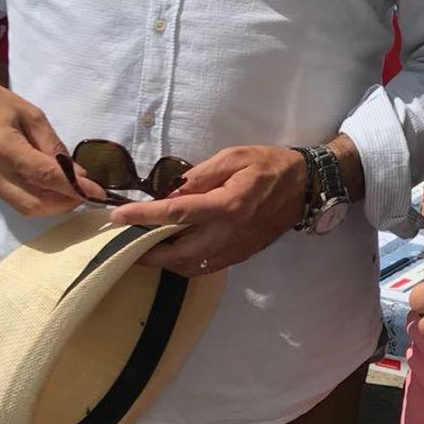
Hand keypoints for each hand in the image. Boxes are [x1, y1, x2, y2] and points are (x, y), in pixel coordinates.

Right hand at [0, 48, 93, 216]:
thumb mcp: (29, 113)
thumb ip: (52, 144)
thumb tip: (77, 172)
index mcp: (3, 149)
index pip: (46, 177)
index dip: (76, 188)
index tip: (99, 193)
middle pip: (35, 204)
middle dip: (65, 204)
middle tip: (86, 193)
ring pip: (24, 206)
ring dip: (51, 204)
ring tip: (71, 190)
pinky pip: (13, 199)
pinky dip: (35, 197)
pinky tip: (49, 186)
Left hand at [113, 144, 309, 275]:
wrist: (305, 186)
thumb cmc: (268, 165)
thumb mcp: (233, 157)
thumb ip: (199, 176)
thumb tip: (170, 192)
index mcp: (228, 205)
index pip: (176, 214)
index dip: (144, 216)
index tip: (118, 216)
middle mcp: (230, 234)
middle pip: (178, 254)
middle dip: (147, 252)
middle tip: (125, 241)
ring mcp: (235, 249)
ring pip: (190, 267)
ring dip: (164, 261)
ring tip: (146, 246)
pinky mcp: (240, 255)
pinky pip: (204, 267)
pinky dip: (183, 263)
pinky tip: (174, 249)